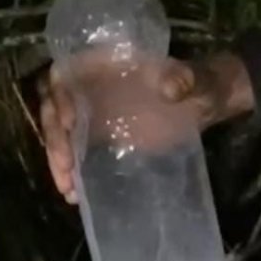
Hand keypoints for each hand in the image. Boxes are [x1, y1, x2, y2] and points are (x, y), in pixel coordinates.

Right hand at [38, 50, 253, 203]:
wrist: (206, 103)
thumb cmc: (197, 82)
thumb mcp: (194, 78)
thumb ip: (183, 79)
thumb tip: (171, 89)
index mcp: (104, 65)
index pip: (64, 73)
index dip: (59, 95)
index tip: (69, 121)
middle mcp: (90, 89)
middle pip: (54, 109)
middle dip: (54, 138)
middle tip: (65, 165)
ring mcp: (93, 115)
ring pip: (59, 134)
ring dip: (57, 160)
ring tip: (68, 188)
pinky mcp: (101, 139)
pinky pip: (75, 154)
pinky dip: (71, 173)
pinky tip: (75, 195)